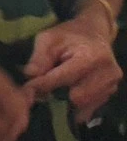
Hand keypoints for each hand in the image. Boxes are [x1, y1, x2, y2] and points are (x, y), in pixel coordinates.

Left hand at [24, 3, 121, 123]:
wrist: (94, 34)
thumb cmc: (68, 35)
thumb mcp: (48, 39)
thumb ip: (39, 57)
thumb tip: (30, 76)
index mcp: (92, 56)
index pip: (64, 78)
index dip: (43, 85)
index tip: (28, 90)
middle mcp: (107, 72)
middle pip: (77, 97)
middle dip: (58, 94)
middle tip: (44, 87)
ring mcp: (112, 84)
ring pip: (83, 105)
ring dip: (67, 100)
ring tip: (59, 86)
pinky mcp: (110, 92)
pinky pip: (90, 107)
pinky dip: (77, 104)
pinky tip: (69, 92)